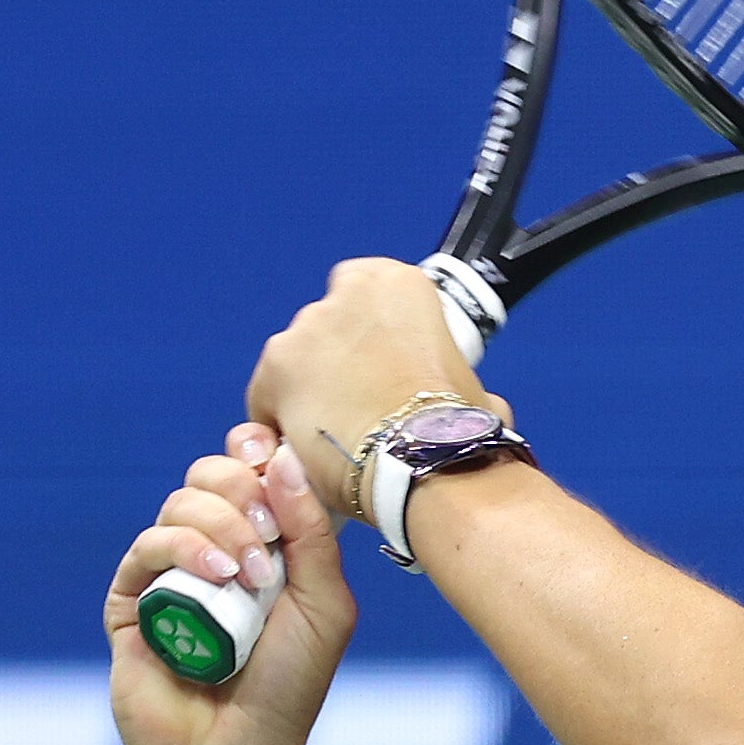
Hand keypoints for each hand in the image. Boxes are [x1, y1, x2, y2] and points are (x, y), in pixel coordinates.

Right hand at [107, 424, 352, 744]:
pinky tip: (217, 577)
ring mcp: (171, 572)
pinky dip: (184, 548)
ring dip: (222, 526)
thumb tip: (284, 457)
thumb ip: (311, 531)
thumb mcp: (324, 603)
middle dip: (242, 488)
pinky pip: (148, 545)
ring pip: (181, 502)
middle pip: (211, 473)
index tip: (273, 460)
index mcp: (263, 542)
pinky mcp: (133, 599)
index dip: (256, 453)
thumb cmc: (289, 683)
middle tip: (267, 534)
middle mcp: (214, 549)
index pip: (249, 468)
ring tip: (248, 576)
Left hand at [246, 259, 506, 544]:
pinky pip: (268, 396)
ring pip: (295, 359)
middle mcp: (345, 295)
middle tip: (359, 402)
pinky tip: (308, 448)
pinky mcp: (274, 370)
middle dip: (336, 359)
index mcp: (399, 285)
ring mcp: (305, 330)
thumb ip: (456, 380)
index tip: (379, 360)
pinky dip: (282, 419)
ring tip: (335, 432)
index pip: (365, 287)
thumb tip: (476, 405)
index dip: (369, 329)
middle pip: (327, 324)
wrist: (422, 459)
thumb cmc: (454, 426)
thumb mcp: (473, 390)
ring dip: (308, 387)